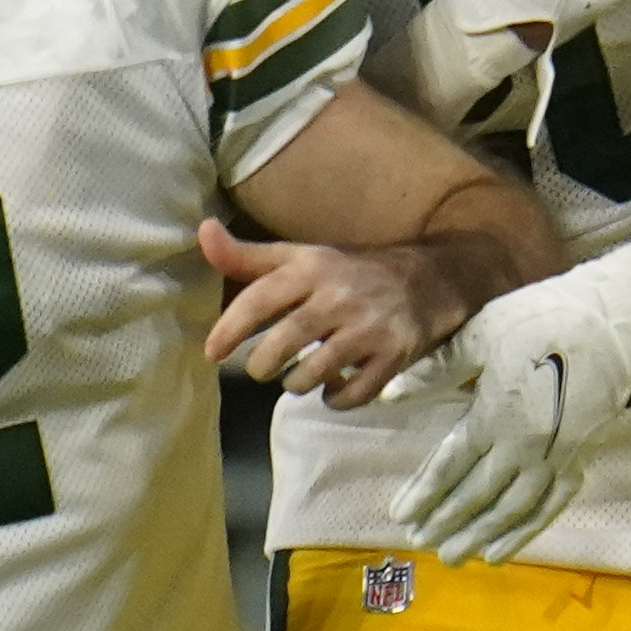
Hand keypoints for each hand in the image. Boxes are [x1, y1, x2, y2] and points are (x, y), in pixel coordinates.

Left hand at [204, 220, 449, 406]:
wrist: (427, 279)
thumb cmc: (348, 274)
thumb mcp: (300, 258)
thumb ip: (248, 256)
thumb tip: (203, 231)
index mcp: (311, 269)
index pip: (261, 298)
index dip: (230, 329)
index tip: (212, 353)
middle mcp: (339, 296)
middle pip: (286, 341)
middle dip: (262, 364)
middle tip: (260, 369)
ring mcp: (370, 327)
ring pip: (317, 371)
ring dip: (296, 384)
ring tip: (294, 380)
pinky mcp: (394, 354)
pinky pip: (356, 392)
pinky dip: (337, 399)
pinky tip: (332, 390)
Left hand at [392, 225, 630, 561]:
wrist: (615, 322)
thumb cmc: (543, 318)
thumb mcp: (480, 334)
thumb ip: (435, 371)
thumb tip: (388, 396)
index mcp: (495, 415)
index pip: (451, 466)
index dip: (424, 493)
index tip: (399, 515)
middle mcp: (525, 446)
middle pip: (478, 495)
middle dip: (446, 521)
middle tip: (420, 543)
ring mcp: (556, 458)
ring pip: (512, 510)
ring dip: (480, 536)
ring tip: (455, 556)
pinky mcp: (580, 459)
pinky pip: (549, 507)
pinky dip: (524, 532)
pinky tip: (501, 550)